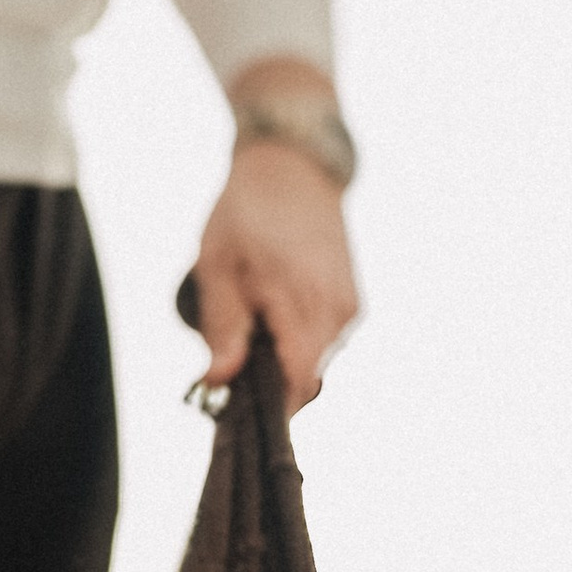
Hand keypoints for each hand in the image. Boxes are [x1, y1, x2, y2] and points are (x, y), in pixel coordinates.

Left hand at [190, 55, 359, 410]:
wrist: (295, 165)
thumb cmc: (247, 210)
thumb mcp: (218, 264)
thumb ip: (222, 327)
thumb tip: (218, 381)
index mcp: (302, 301)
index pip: (297, 385)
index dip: (269, 407)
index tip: (236, 406)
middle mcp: (336, 311)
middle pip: (304, 381)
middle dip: (269, 380)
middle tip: (232, 353)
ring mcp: (349, 308)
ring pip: (314, 364)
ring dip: (283, 358)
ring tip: (255, 317)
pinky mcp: (353, 303)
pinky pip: (324, 343)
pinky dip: (298, 339)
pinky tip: (277, 309)